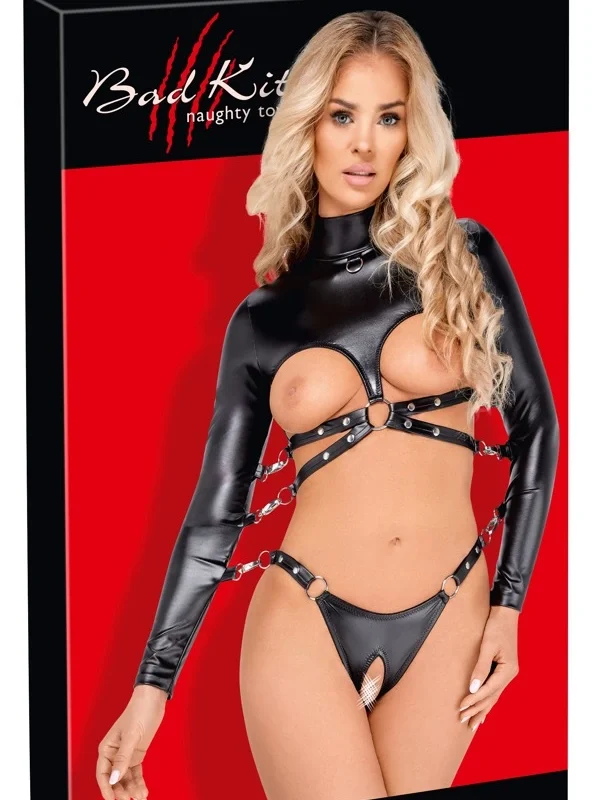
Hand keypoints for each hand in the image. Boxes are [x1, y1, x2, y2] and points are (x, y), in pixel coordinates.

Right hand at [96, 684, 167, 799]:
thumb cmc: (139, 712)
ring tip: (141, 798)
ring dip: (132, 789)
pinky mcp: (136, 754)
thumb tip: (113, 778)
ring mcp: (126, 755)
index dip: (107, 789)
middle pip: (114, 779)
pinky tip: (143, 791)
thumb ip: (123, 758)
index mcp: (107, 748)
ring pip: (125, 778)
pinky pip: (135, 773)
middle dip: (121, 791)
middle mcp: (114, 754)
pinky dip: (138, 782)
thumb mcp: (131, 736)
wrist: (153, 699)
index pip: (103, 774)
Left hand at [458, 605, 519, 730]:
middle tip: (463, 721)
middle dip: (477, 709)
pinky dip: (488, 700)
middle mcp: (509, 674)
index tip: (461, 708)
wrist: (505, 613)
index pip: (488, 690)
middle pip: (492, 697)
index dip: (474, 700)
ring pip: (494, 695)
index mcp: (507, 670)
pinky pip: (495, 689)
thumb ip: (480, 667)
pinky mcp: (503, 669)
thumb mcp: (487, 646)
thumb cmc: (496, 626)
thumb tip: (473, 688)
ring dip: (482, 709)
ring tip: (473, 723)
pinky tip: (484, 709)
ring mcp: (507, 673)